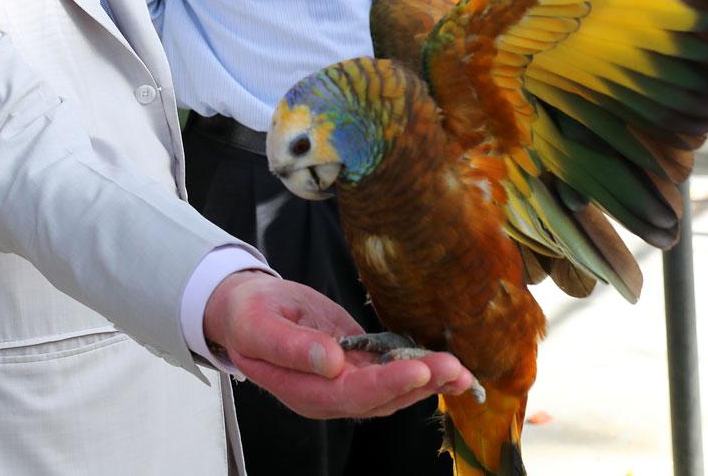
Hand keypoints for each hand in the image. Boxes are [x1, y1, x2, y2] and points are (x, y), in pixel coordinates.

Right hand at [202, 271, 472, 419]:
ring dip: (429, 382)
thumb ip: (290, 346)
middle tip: (454, 368)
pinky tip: (447, 366)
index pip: (351, 394)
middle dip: (419, 384)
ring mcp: (344, 382)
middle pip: (380, 399)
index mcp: (303, 390)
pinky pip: (390, 373)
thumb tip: (331, 361)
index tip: (418, 368)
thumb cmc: (247, 314)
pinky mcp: (355, 365)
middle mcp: (329, 395)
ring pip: (392, 392)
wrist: (245, 309)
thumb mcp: (258, 324)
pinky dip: (420, 370)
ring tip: (462, 372)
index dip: (387, 384)